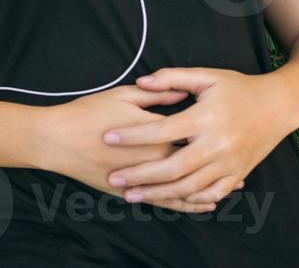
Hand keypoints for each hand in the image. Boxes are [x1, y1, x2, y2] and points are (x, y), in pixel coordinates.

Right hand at [39, 83, 218, 214]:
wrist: (57, 140)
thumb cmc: (88, 113)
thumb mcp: (123, 96)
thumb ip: (156, 95)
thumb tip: (183, 92)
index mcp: (155, 133)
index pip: (191, 135)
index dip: (213, 133)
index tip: (233, 128)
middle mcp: (154, 160)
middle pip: (194, 163)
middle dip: (218, 163)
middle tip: (241, 160)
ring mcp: (143, 180)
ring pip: (184, 188)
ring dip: (210, 188)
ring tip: (233, 186)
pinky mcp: (132, 193)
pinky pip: (167, 203)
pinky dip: (189, 205)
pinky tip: (203, 204)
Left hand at [100, 67, 293, 205]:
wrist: (279, 106)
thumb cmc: (238, 88)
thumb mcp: (206, 76)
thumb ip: (173, 78)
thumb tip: (141, 80)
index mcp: (206, 118)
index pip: (162, 130)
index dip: (133, 135)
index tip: (108, 137)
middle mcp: (217, 145)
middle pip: (172, 167)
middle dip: (140, 175)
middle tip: (114, 178)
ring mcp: (229, 163)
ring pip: (188, 186)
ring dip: (158, 193)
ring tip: (131, 195)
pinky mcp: (237, 174)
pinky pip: (211, 194)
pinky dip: (189, 200)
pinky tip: (168, 199)